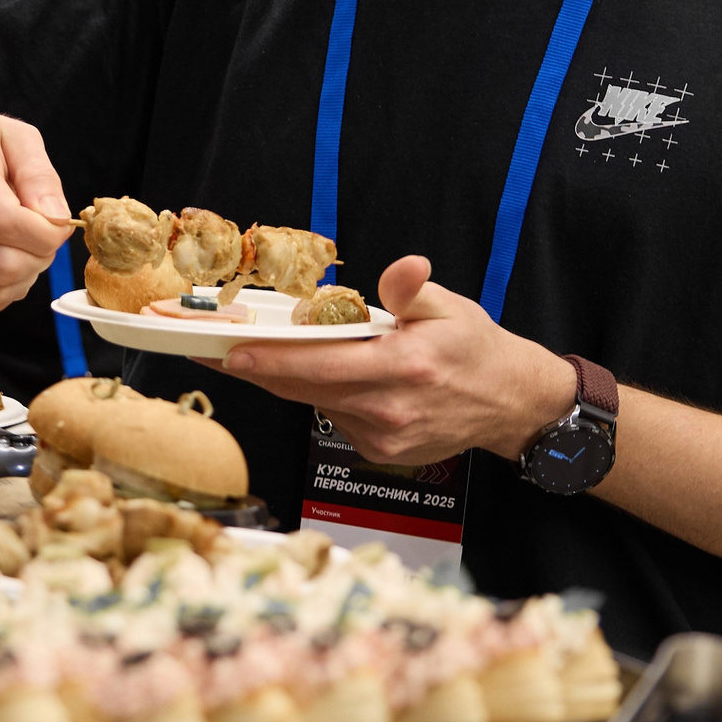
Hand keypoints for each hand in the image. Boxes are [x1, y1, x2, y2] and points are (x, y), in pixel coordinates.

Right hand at [0, 104, 71, 310]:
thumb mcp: (13, 135)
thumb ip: (40, 175)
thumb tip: (58, 219)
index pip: (9, 224)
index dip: (48, 233)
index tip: (59, 221)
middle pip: (4, 265)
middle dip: (41, 257)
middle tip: (45, 234)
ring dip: (27, 275)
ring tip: (28, 245)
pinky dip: (8, 282)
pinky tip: (6, 250)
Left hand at [209, 255, 577, 466]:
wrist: (509, 403)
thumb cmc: (475, 349)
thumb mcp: (450, 306)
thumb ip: (413, 289)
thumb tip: (400, 268)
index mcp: (404, 367)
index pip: (323, 366)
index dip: (272, 362)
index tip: (232, 354)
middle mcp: (391, 408)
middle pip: (305, 390)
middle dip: (257, 371)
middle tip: (212, 351)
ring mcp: (385, 438)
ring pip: (317, 405)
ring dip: (287, 382)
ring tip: (257, 357)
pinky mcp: (382, 453)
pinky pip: (336, 419)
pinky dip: (323, 397)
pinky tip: (328, 378)